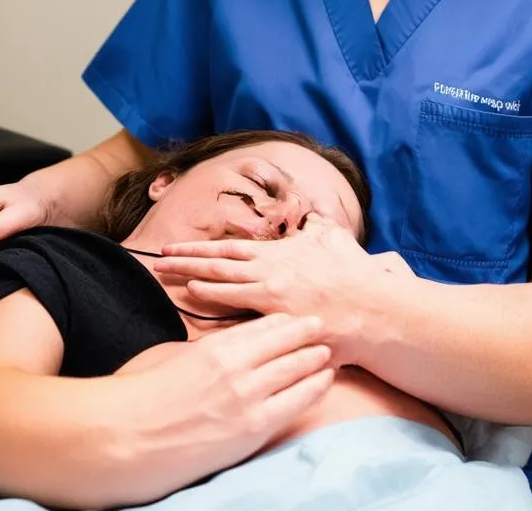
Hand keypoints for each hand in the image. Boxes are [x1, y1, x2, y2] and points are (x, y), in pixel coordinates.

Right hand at [114, 314, 334, 499]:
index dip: (283, 321)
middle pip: (285, 341)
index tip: (296, 317)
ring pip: (296, 367)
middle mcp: (236, 365)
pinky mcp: (252, 428)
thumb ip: (201, 352)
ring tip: (330, 351)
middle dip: (307, 332)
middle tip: (324, 325)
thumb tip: (215, 354)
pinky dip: (314, 386)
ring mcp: (247, 396)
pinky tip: (326, 379)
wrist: (125, 435)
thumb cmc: (140, 395)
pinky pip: (295, 401)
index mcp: (215, 346)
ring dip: (316, 356)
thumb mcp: (172, 357)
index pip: (261, 326)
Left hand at [154, 214, 414, 358]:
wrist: (375, 306)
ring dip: (190, 273)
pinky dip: (214, 294)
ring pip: (222, 277)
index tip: (178, 249)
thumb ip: (323, 230)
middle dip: (186, 257)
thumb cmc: (357, 277)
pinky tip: (193, 291)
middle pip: (218, 259)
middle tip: (156, 257)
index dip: (203, 249)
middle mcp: (272, 266)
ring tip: (163, 272)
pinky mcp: (278, 311)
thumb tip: (318, 219)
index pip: (232, 249)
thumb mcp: (338, 243)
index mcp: (282, 253)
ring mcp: (273, 288)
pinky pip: (239, 302)